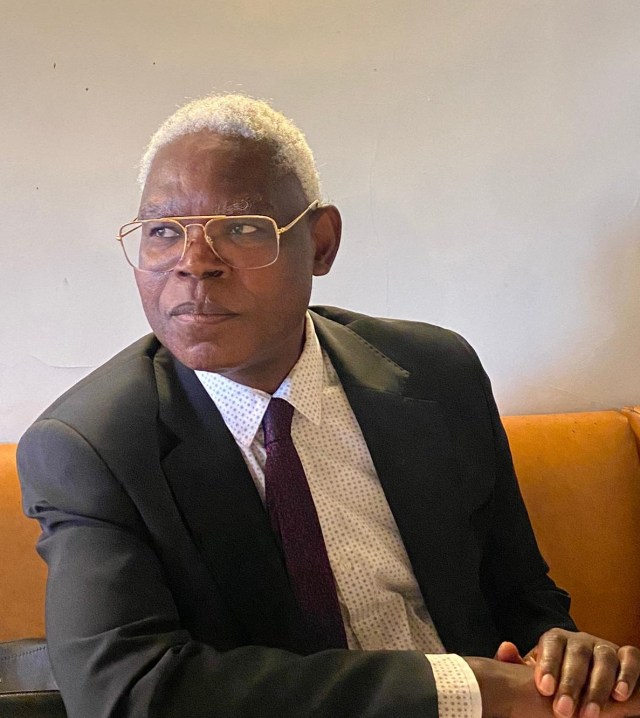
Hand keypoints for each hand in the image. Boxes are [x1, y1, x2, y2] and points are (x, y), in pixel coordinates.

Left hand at [467, 656, 639, 717]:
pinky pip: (630, 658)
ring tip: (590, 714)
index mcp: (556, 639)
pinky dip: (627, 674)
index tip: (545, 690)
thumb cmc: (556, 678)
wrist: (586, 679)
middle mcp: (580, 640)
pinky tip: (620, 695)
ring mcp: (604, 646)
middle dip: (571, 684)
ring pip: (604, 658)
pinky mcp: (626, 656)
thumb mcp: (538, 674)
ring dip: (598, 687)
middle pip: (577, 654)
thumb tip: (505, 647)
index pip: (551, 645)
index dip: (549, 665)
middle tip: (563, 711)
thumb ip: (517, 664)